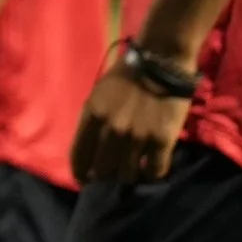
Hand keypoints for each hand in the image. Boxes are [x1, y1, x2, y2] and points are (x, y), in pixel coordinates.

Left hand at [70, 62, 192, 183]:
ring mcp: (137, 137)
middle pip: (102, 169)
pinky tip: (150, 166)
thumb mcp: (99, 94)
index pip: (79, 156)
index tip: (84, 179)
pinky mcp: (162, 141)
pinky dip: (151, 172)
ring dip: (128, 174)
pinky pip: (154, 171)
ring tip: (132, 170)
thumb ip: (93, 121)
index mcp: (92, 115)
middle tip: (110, 174)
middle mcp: (112, 130)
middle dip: (104, 175)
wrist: (161, 62)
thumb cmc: (127, 75)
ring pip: (128, 174)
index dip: (80, 172)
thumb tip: (90, 149)